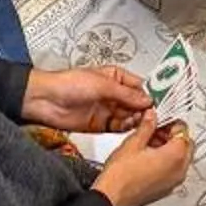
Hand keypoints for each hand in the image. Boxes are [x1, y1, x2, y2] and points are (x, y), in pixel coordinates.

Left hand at [26, 64, 150, 124]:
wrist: (44, 101)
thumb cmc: (66, 83)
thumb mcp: (101, 84)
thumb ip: (125, 94)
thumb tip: (145, 99)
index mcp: (115, 77)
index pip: (139, 86)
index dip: (149, 94)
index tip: (161, 101)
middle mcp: (112, 94)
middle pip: (136, 103)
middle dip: (145, 109)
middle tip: (155, 115)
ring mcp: (107, 109)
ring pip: (129, 116)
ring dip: (137, 119)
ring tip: (145, 122)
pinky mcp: (100, 124)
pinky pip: (118, 127)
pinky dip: (127, 129)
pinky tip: (133, 128)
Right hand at [96, 105, 192, 205]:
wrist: (110, 198)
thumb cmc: (120, 176)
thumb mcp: (133, 143)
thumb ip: (147, 125)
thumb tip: (152, 116)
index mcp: (175, 156)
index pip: (183, 130)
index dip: (171, 121)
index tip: (160, 119)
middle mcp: (179, 171)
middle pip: (186, 145)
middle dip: (172, 134)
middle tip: (156, 129)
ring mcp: (174, 182)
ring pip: (181, 158)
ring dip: (169, 147)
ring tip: (149, 142)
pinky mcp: (166, 189)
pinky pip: (173, 170)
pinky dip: (166, 161)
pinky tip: (148, 157)